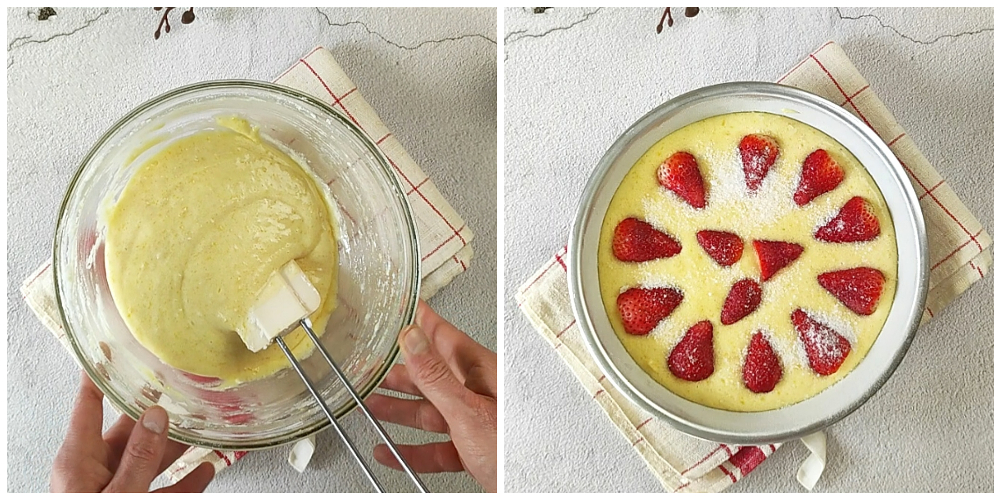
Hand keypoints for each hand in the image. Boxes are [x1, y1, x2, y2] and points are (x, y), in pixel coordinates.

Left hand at [50, 372, 215, 492]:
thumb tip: (157, 417)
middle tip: (176, 388)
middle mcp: (94, 471)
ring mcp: (115, 487)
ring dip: (176, 445)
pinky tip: (202, 471)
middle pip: (128, 430)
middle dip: (157, 411)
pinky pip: (163, 486)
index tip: (108, 349)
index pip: (88, 405)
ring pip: (149, 458)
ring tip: (199, 428)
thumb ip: (139, 457)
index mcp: (79, 460)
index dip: (98, 375)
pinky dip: (185, 479)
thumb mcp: (119, 492)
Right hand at [367, 300, 497, 491]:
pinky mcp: (473, 450)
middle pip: (434, 377)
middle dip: (401, 373)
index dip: (423, 323)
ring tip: (372, 404)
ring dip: (399, 411)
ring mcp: (477, 423)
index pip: (447, 339)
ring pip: (431, 412)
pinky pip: (436, 447)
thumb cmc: (516, 452)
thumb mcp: (468, 411)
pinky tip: (390, 451)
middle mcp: (482, 395)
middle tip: (374, 363)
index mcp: (486, 374)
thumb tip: (413, 338)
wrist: (531, 488)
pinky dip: (412, 449)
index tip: (404, 307)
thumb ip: (436, 377)